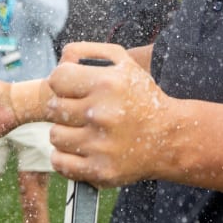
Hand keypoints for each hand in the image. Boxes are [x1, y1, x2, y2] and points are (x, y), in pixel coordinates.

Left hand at [45, 42, 172, 186]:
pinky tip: (83, 148)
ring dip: (66, 132)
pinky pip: (60, 162)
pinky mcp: (100, 170)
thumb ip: (87, 52)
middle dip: (65, 107)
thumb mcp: (123, 63)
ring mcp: (100, 145)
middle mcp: (102, 114)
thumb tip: (60, 58)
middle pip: (52, 108)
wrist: (169, 137)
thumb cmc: (142, 97)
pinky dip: (66, 157)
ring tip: (86, 130)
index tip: (73, 88)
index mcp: (107, 84)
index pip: (57, 78)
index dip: (63, 82)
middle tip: (83, 110)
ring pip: (55, 135)